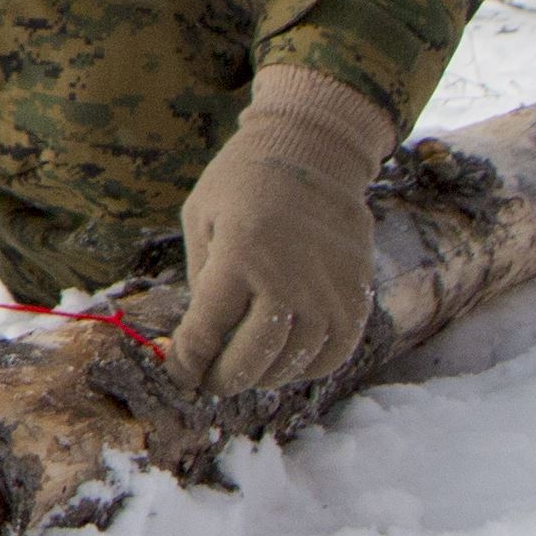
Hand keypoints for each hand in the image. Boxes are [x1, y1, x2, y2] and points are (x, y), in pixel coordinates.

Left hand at [168, 62, 392, 397]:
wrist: (313, 152)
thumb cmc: (243, 181)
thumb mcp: (200, 217)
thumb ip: (201, 277)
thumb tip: (200, 334)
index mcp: (238, 259)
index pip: (206, 332)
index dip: (188, 361)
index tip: (178, 373)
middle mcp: (287, 282)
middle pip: (250, 359)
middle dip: (222, 379)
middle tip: (208, 383)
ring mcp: (327, 294)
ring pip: (292, 364)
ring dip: (263, 377)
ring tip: (244, 373)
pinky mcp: (357, 297)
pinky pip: (333, 354)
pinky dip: (307, 369)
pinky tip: (286, 363)